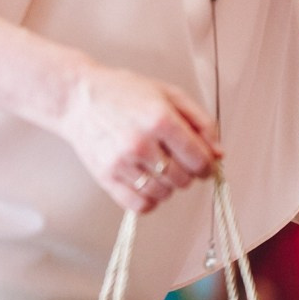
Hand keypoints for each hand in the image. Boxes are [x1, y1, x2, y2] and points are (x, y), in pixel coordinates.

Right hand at [54, 61, 221, 214]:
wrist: (79, 98)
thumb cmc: (126, 93)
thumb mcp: (170, 95)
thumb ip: (201, 122)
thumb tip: (219, 154)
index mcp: (160, 119)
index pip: (200, 160)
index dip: (208, 165)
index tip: (205, 164)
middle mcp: (141, 142)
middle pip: (184, 179)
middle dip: (188, 173)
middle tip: (178, 161)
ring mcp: (121, 162)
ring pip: (164, 194)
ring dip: (169, 186)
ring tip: (160, 168)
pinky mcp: (106, 177)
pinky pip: (140, 206)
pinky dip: (150, 200)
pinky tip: (148, 183)